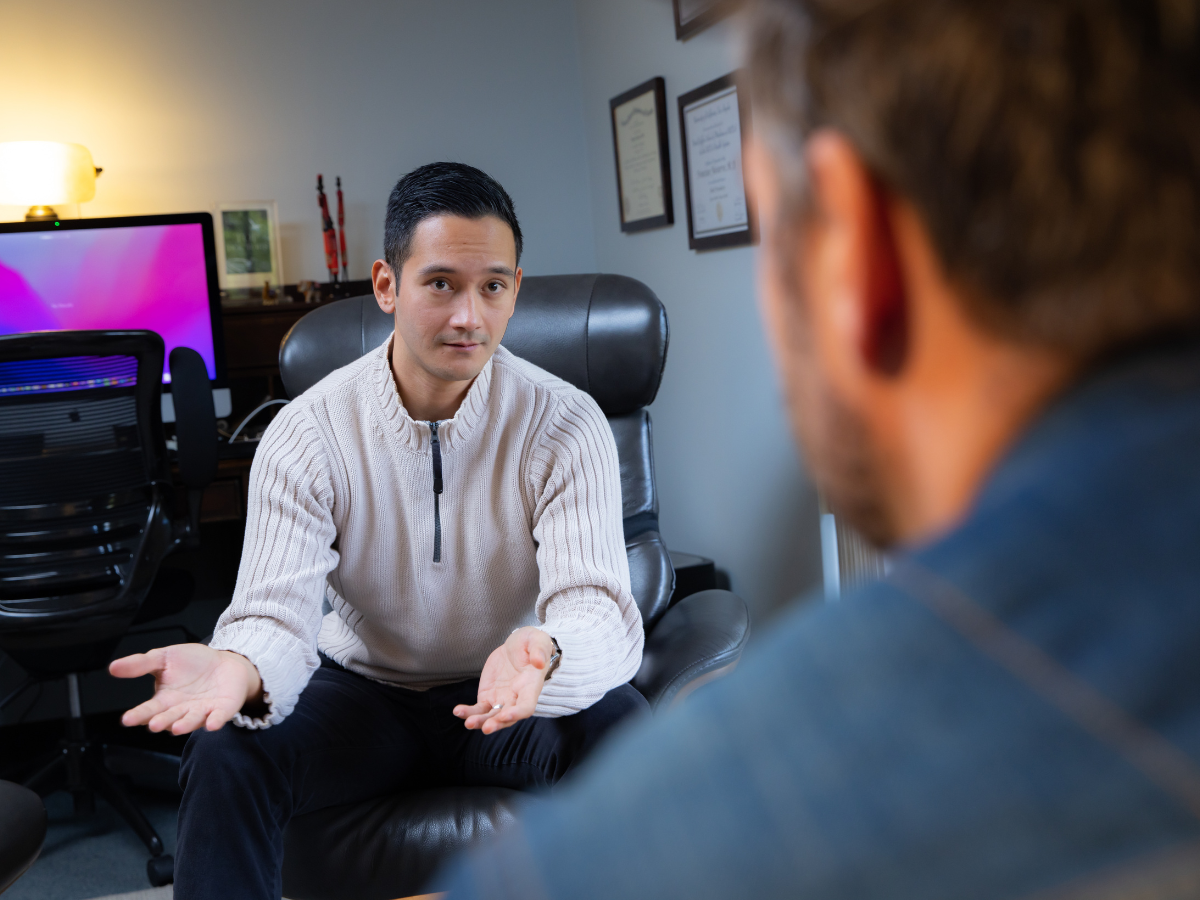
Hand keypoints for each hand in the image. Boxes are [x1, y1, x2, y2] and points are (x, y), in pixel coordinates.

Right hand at [109, 644, 263, 734]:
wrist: (226, 660)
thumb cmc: (194, 662)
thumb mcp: (164, 658)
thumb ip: (140, 664)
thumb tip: (113, 667)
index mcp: (165, 700)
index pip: (148, 710)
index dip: (138, 715)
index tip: (127, 719)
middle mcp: (182, 710)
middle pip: (169, 719)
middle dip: (160, 722)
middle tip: (152, 724)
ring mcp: (203, 711)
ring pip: (191, 721)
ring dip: (184, 725)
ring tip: (176, 727)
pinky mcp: (223, 709)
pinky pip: (218, 718)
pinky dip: (214, 721)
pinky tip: (211, 724)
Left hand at [454, 627, 555, 733]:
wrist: (516, 646)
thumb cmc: (531, 643)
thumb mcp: (537, 640)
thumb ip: (539, 650)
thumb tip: (539, 662)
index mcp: (530, 687)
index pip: (527, 707)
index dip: (518, 713)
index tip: (506, 715)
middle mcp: (517, 698)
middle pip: (507, 718)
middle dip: (497, 723)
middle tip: (486, 728)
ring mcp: (501, 700)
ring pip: (491, 716)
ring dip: (481, 722)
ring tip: (468, 723)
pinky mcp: (488, 696)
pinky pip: (479, 709)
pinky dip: (469, 712)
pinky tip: (458, 711)